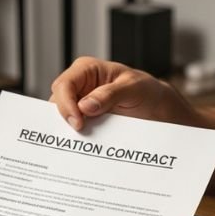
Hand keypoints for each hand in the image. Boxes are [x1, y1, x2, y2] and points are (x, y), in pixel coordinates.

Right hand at [50, 56, 193, 130]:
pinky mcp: (84, 121)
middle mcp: (79, 86)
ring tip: (82, 142)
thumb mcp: (133, 88)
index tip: (78, 122)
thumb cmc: (146, 92)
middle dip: (65, 119)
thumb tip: (85, 105)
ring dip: (70, 131)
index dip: (66, 104)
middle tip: (79, 134)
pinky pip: (73, 130)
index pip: (64, 85)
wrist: (156, 110)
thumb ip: (109, 94)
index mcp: (86, 69)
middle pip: (58, 103)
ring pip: (62, 119)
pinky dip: (77, 138)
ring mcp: (79, 105)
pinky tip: (85, 145)